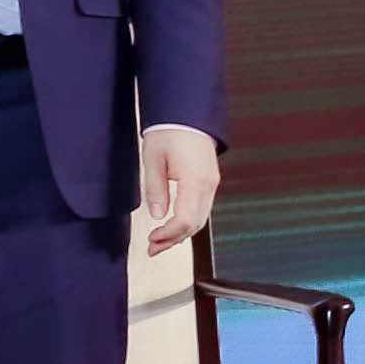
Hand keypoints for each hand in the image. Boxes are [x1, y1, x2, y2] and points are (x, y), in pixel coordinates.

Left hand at [139, 123, 221, 253]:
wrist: (186, 114)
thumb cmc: (169, 131)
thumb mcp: (153, 159)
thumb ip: (155, 189)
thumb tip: (157, 215)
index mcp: (195, 180)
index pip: (186, 219)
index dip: (169, 234)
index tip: (152, 239)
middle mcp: (208, 185)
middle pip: (195, 224)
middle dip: (174, 240)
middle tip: (152, 249)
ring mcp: (211, 184)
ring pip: (200, 219)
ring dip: (180, 233)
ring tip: (159, 243)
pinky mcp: (209, 182)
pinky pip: (201, 209)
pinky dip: (187, 222)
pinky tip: (172, 228)